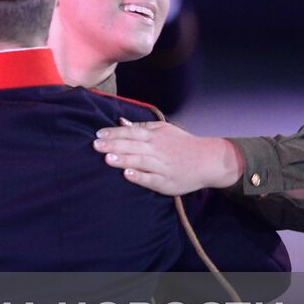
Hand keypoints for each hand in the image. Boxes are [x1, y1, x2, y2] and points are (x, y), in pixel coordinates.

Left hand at [93, 118, 242, 195]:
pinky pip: (152, 179)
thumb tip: (120, 121)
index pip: (131, 133)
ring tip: (107, 158)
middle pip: (133, 146)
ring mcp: (162, 166)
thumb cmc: (182, 144)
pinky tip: (127, 175)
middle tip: (95, 145)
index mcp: (155, 137)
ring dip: (124, 160)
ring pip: (141, 161)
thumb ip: (141, 127)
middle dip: (113, 145)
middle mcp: (158, 150)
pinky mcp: (167, 182)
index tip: (98, 134)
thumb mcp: (164, 130)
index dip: (114, 133)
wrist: (208, 160)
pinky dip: (140, 177)